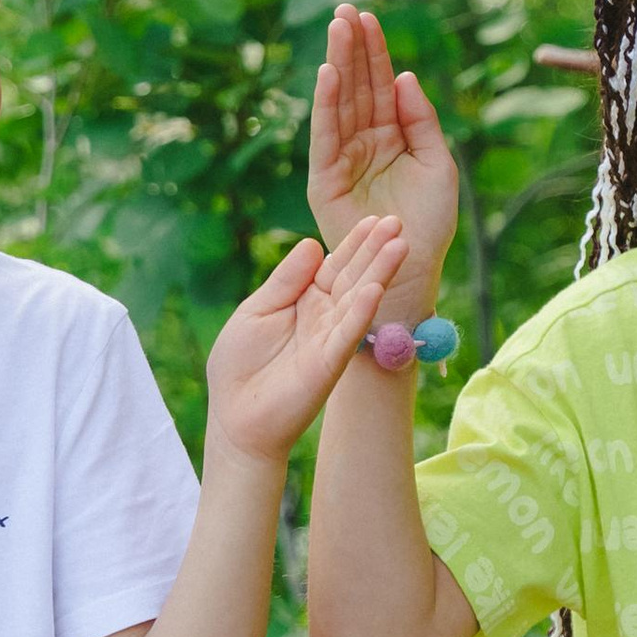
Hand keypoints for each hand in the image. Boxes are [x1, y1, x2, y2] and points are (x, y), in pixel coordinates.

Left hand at [204, 213, 406, 467]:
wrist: (236, 417)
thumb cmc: (240, 364)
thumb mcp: (257, 310)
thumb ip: (285, 280)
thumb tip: (312, 244)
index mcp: (304, 298)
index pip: (334, 264)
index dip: (353, 243)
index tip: (374, 219)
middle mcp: (323, 315)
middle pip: (353, 276)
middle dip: (375, 250)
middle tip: (397, 222)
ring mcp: (330, 338)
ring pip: (358, 299)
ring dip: (380, 273)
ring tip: (400, 246)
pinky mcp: (329, 362)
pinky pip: (348, 333)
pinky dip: (362, 311)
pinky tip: (375, 290)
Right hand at [309, 5, 460, 325]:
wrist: (411, 268)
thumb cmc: (428, 222)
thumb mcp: (438, 163)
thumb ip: (421, 120)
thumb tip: (403, 77)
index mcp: (391, 135)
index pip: (380, 84)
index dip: (375, 51)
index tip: (369, 16)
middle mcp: (363, 142)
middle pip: (356, 85)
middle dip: (351, 47)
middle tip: (345, 10)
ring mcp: (342, 159)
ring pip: (339, 102)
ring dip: (337, 64)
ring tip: (336, 29)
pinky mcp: (326, 180)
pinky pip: (324, 136)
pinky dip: (324, 105)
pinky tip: (327, 75)